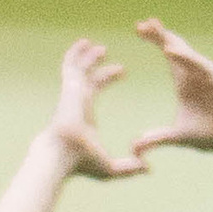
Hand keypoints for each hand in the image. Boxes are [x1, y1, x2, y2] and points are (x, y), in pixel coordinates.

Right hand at [44, 38, 141, 183]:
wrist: (64, 156)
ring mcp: (72, 93)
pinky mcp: (69, 88)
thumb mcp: (110, 167)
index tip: (121, 71)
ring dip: (88, 56)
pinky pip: (70, 66)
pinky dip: (75, 53)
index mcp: (85, 113)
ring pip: (78, 68)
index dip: (107, 78)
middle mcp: (77, 101)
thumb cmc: (81, 163)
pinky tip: (85, 42)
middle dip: (97, 64)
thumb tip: (148, 169)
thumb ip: (129, 167)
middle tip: (105, 52)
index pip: (95, 90)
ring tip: (99, 44)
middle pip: (88, 76)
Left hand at [131, 21, 212, 160]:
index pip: (169, 55)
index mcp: (185, 82)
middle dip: (159, 35)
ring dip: (169, 41)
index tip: (138, 28)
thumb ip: (156, 139)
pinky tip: (169, 51)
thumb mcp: (177, 137)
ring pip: (186, 53)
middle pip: (176, 48)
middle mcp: (196, 75)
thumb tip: (134, 149)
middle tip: (142, 24)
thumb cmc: (211, 136)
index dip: (156, 41)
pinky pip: (199, 66)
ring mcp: (208, 76)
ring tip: (153, 30)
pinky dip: (185, 58)